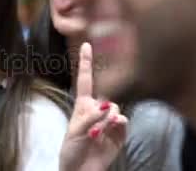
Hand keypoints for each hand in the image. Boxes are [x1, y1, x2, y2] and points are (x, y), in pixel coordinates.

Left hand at [59, 43, 127, 170]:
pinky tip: (113, 130)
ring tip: (99, 133)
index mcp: (82, 105)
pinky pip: (124, 121)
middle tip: (98, 119)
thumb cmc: (71, 150)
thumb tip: (107, 107)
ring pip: (116, 108)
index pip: (85, 80)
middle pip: (107, 95)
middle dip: (104, 106)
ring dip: (109, 119)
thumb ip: (90, 117)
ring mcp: (109, 122)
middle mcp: (97, 110)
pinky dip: (118, 124)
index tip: (87, 44)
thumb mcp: (75, 131)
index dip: (86, 62)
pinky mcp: (120, 133)